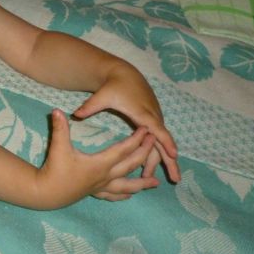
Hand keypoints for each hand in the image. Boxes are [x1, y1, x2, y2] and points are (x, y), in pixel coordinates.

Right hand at [35, 110, 160, 206]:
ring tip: (156, 183)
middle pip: (130, 164)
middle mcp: (105, 176)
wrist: (47, 193)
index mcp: (100, 164)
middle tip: (155, 142)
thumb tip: (56, 110)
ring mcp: (101, 186)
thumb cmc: (55, 170)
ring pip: (127, 185)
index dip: (136, 139)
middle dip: (144, 152)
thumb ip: (60, 128)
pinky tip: (130, 195)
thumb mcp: (58, 147)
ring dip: (142, 183)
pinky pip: (113, 195)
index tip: (147, 130)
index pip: (123, 150)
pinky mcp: (95, 193)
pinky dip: (124, 194)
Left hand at [73, 63, 180, 183]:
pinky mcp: (152, 121)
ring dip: (164, 160)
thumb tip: (76, 114)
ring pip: (161, 143)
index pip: (157, 129)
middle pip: (164, 141)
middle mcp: (152, 117)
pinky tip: (153, 167)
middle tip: (176, 179)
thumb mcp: (101, 96)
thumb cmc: (112, 86)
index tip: (174, 155)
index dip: (166, 142)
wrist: (123, 74)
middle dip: (171, 160)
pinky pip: (158, 140)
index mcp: (142, 112)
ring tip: (168, 179)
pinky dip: (159, 153)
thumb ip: (90, 106)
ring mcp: (154, 119)